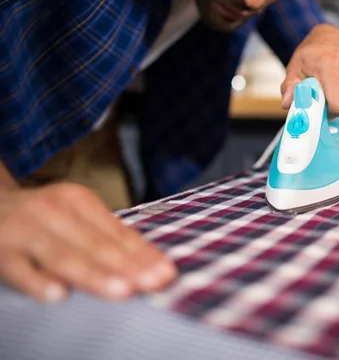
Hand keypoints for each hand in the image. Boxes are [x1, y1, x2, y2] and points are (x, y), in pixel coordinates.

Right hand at [0, 182, 175, 301]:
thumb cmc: (45, 216)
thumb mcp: (76, 215)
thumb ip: (108, 236)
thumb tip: (150, 262)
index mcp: (78, 200)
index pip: (117, 232)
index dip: (143, 253)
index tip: (166, 272)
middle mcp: (54, 212)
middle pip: (96, 244)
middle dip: (128, 266)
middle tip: (153, 282)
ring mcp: (26, 231)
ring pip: (64, 256)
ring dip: (94, 275)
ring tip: (121, 290)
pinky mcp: (1, 251)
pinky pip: (20, 269)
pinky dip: (38, 282)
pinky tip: (58, 294)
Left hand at [281, 24, 338, 117]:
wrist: (333, 38)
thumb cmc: (312, 53)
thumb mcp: (295, 66)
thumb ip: (290, 86)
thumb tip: (287, 104)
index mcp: (330, 66)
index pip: (337, 105)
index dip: (325, 113)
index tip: (315, 108)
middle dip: (326, 106)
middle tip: (316, 94)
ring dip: (333, 101)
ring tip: (326, 87)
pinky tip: (335, 85)